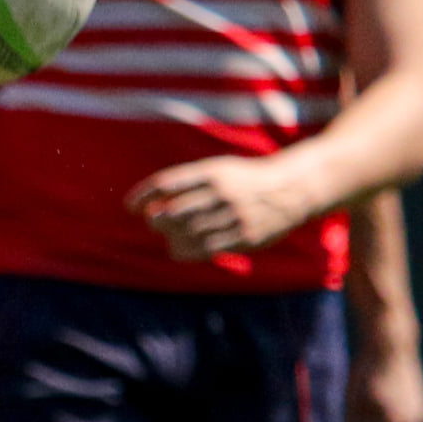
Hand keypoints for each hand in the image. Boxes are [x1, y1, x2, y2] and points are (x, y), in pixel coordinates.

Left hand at [127, 155, 314, 260]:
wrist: (293, 188)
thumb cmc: (244, 179)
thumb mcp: (218, 169)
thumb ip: (188, 184)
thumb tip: (151, 205)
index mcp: (213, 171)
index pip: (167, 183)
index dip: (143, 195)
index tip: (129, 206)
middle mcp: (223, 193)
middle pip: (176, 211)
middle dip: (156, 219)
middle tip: (151, 221)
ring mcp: (236, 216)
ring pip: (190, 233)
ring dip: (171, 237)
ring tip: (168, 236)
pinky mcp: (247, 237)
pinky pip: (209, 249)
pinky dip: (188, 252)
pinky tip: (178, 250)